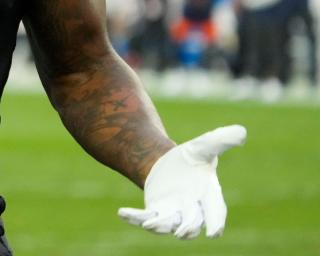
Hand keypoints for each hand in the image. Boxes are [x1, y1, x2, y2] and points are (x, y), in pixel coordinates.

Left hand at [118, 125, 246, 238]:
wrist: (166, 165)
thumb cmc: (190, 159)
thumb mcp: (203, 147)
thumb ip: (221, 141)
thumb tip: (242, 131)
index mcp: (208, 195)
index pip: (215, 210)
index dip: (216, 222)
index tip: (215, 233)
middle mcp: (192, 208)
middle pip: (192, 223)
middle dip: (188, 228)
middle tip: (181, 231)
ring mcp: (173, 213)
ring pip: (168, 224)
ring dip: (160, 226)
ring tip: (149, 223)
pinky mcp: (155, 211)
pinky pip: (146, 218)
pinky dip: (135, 218)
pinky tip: (123, 213)